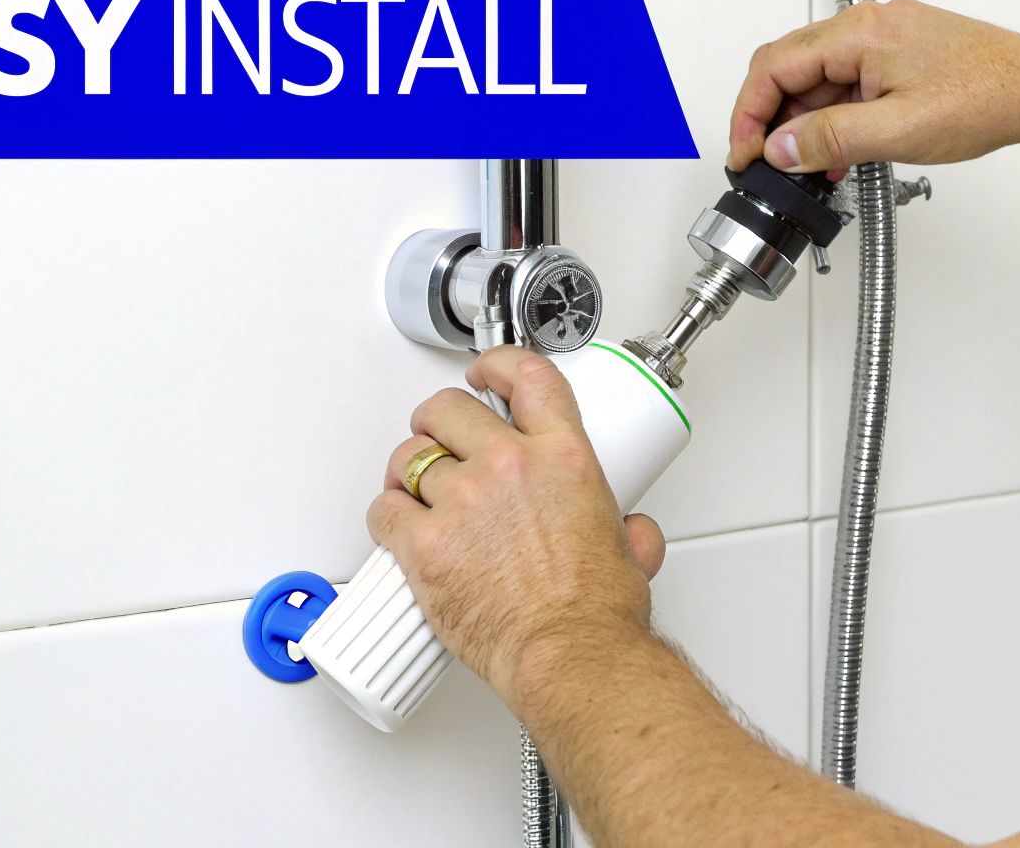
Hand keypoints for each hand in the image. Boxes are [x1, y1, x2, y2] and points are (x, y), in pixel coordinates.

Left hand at [367, 345, 666, 707]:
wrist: (569, 655)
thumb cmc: (596, 612)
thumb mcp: (628, 552)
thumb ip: (630, 532)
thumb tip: (635, 535)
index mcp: (562, 457)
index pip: (526, 376)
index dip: (497, 366)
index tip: (484, 375)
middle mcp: (508, 467)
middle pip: (449, 409)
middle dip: (438, 421)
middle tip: (439, 439)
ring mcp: (462, 501)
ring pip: (410, 457)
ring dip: (408, 471)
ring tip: (414, 490)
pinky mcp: (425, 543)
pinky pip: (384, 511)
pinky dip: (386, 516)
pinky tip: (397, 527)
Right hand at [727, 0, 1019, 175]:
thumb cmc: (988, 98)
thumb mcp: (897, 131)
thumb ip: (830, 139)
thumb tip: (781, 148)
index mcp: (861, 32)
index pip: (775, 66)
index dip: (749, 114)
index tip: (744, 153)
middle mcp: (870, 27)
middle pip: (791, 69)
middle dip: (772, 120)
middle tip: (766, 163)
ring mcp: (887, 40)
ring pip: (820, 80)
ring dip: (806, 124)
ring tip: (808, 168)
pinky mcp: (903, 57)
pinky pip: (849, 84)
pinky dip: (835, 118)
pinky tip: (840, 151)